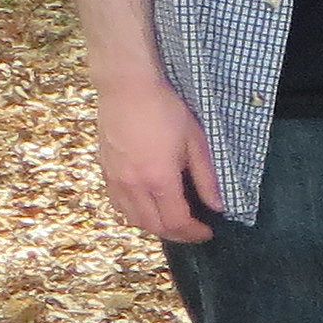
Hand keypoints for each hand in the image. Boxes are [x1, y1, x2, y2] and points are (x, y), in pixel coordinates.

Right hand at [97, 74, 222, 243]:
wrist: (127, 88)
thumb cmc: (165, 110)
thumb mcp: (196, 141)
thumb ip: (206, 177)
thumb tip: (218, 206)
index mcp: (158, 179)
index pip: (175, 221)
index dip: (193, 233)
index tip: (207, 232)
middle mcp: (133, 185)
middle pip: (153, 226)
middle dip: (177, 235)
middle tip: (193, 231)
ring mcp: (115, 179)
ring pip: (132, 218)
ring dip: (154, 226)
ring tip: (173, 221)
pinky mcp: (104, 170)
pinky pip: (118, 204)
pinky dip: (135, 214)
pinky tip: (148, 206)